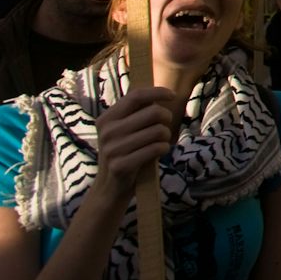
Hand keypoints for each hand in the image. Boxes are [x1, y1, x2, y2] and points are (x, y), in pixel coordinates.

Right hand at [88, 87, 177, 205]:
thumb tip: (162, 93)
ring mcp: (112, 149)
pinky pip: (155, 148)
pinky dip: (163, 148)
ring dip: (166, 136)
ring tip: (161, 142)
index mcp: (107, 118)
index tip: (173, 95)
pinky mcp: (120, 165)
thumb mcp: (124, 130)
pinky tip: (160, 151)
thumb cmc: (125, 152)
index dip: (158, 92)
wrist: (110, 187)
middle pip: (153, 112)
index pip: (136, 96)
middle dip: (167, 119)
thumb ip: (137, 112)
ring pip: (158, 130)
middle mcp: (107, 131)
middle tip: (164, 128)